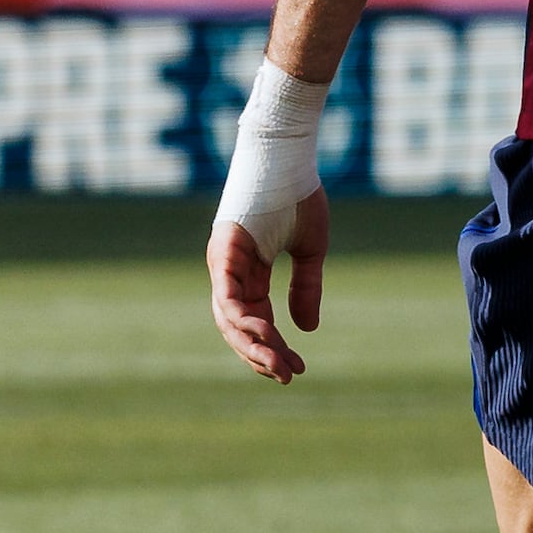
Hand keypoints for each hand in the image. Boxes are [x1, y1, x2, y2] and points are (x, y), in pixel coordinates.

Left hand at [211, 184, 328, 383]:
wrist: (288, 155)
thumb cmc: (298, 194)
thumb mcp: (310, 250)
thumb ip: (305, 288)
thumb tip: (306, 330)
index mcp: (248, 271)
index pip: (254, 321)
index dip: (273, 347)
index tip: (296, 369)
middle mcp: (229, 271)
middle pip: (238, 327)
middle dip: (261, 355)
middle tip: (287, 377)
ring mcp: (223, 262)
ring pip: (229, 318)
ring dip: (252, 345)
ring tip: (277, 365)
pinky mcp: (222, 251)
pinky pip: (227, 294)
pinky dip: (241, 318)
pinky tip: (262, 335)